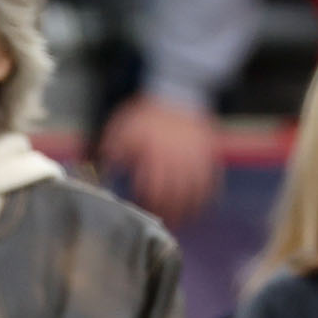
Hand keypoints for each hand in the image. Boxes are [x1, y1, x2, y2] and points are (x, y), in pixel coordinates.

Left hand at [97, 93, 221, 226]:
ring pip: (196, 190)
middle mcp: (177, 157)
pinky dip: (208, 195)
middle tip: (165, 224)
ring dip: (190, 209)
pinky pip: (212, 179)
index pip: (153, 187)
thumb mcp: (122, 128)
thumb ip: (114, 151)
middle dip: (170, 212)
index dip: (150, 204)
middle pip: (176, 193)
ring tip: (184, 222)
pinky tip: (202, 206)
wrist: (177, 92)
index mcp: (154, 153)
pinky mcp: (209, 153)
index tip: (146, 213)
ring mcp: (196, 156)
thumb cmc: (146, 114)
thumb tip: (104, 172)